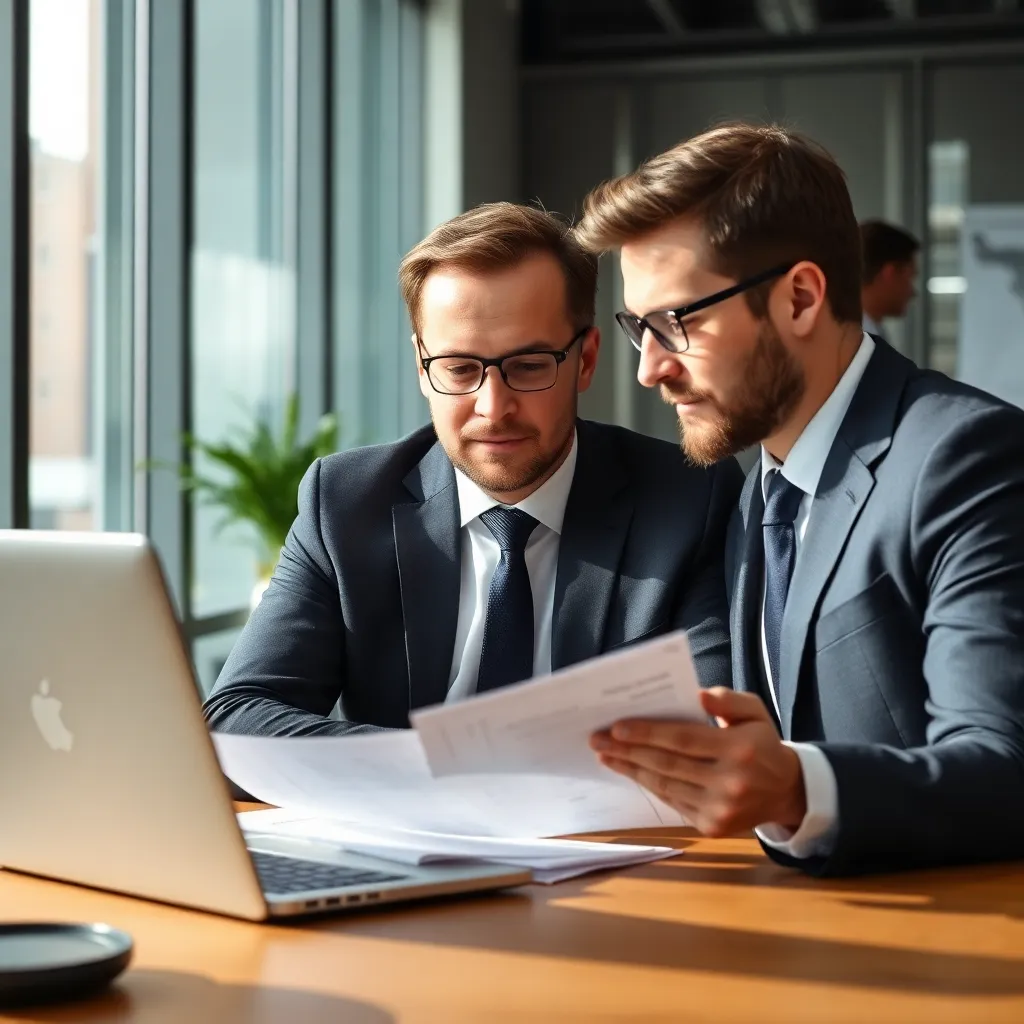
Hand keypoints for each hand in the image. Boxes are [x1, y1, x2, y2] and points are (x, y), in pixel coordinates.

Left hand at [590, 688, 806, 836]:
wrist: (786, 792)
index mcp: (739, 749)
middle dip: (627, 750)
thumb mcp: (754, 712)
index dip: (647, 733)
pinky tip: (631, 770)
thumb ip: (728, 700)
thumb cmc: (762, 743)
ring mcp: (720, 809)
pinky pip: (672, 801)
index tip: (615, 726)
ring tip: (606, 754)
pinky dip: (649, 785)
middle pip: (666, 764)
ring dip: (630, 769)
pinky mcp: (712, 827)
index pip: (683, 739)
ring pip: (664, 785)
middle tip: (597, 738)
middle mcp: (729, 783)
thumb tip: (698, 695)